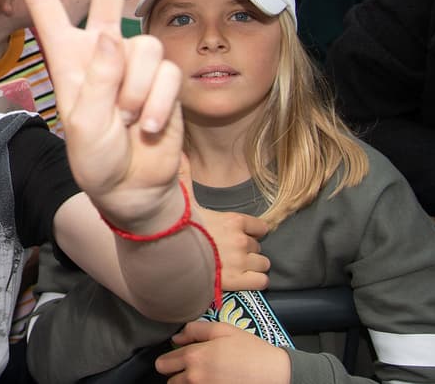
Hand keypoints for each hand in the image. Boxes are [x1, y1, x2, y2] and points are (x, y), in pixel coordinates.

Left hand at [7, 0, 184, 232]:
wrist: (134, 189)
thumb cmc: (97, 160)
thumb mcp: (85, 126)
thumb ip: (99, 82)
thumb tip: (113, 38)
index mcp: (67, 57)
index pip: (46, 7)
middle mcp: (102, 51)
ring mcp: (135, 63)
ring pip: (144, 48)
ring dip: (137, 93)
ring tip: (129, 121)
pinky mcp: (165, 78)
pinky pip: (166, 75)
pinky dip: (158, 104)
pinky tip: (149, 127)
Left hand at [155, 321, 290, 382]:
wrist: (275, 373)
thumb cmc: (251, 351)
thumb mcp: (223, 329)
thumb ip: (194, 330)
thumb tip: (176, 338)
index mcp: (194, 357)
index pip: (163, 363)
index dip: (169, 359)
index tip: (177, 358)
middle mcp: (196, 377)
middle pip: (170, 381)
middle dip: (176, 374)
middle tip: (190, 368)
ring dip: (188, 383)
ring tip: (204, 375)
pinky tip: (212, 381)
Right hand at [179, 157, 269, 290]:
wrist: (171, 257)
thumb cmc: (179, 228)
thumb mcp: (183, 201)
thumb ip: (186, 177)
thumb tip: (180, 153)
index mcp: (233, 220)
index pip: (260, 227)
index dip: (251, 231)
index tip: (238, 233)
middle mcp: (241, 240)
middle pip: (258, 246)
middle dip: (247, 249)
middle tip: (230, 250)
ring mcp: (241, 261)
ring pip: (263, 263)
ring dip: (253, 265)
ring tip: (236, 265)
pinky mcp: (239, 280)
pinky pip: (261, 280)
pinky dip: (255, 280)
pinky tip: (242, 278)